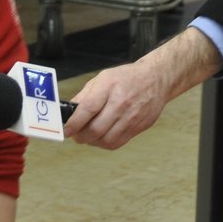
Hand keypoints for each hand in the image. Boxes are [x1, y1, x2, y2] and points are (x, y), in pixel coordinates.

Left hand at [66, 29, 221, 149]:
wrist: (156, 79)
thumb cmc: (127, 77)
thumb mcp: (103, 78)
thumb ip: (85, 95)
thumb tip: (69, 111)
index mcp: (109, 87)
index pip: (88, 109)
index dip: (73, 123)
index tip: (65, 130)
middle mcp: (121, 103)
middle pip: (96, 129)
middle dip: (81, 136)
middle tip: (75, 135)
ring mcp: (132, 117)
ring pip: (106, 140)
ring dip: (92, 142)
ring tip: (88, 136)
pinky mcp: (138, 127)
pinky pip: (117, 143)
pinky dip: (105, 143)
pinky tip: (101, 137)